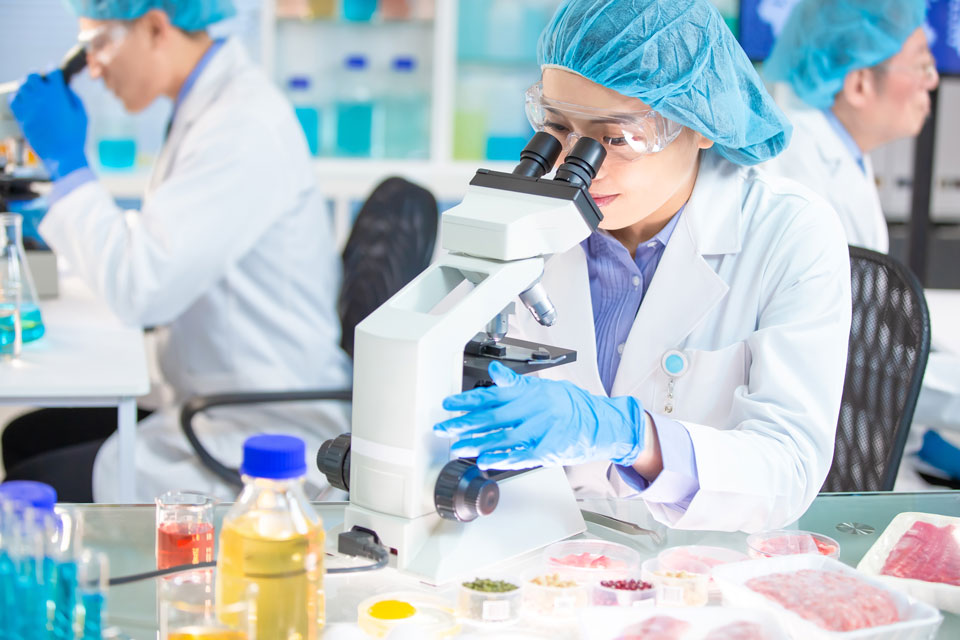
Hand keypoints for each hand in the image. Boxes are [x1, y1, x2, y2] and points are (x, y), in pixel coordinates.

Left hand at [10, 70, 88, 180]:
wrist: (62, 154)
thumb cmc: (75, 135)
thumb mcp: (81, 113)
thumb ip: (73, 96)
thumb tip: (64, 87)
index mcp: (58, 94)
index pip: (52, 71)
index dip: (54, 71)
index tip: (55, 74)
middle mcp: (41, 96)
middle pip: (32, 75)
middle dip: (38, 77)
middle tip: (43, 84)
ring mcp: (29, 105)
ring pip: (22, 85)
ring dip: (28, 87)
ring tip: (34, 94)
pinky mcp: (21, 115)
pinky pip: (13, 98)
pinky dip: (18, 97)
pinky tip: (26, 102)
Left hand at [434, 360, 645, 469]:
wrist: (601, 424)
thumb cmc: (572, 405)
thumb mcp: (544, 387)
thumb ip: (516, 383)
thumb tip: (495, 371)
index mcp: (531, 391)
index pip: (493, 394)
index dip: (468, 400)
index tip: (449, 404)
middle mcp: (535, 409)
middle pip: (493, 417)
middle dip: (465, 424)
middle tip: (444, 429)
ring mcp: (542, 430)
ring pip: (503, 438)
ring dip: (477, 444)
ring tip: (458, 448)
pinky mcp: (548, 450)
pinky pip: (519, 456)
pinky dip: (500, 459)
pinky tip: (484, 461)